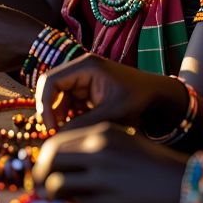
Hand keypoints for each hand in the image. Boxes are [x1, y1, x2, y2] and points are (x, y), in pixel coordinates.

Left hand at [33, 122, 184, 202]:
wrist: (184, 184)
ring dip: (54, 192)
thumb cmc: (150, 164)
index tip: (43, 168)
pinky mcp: (109, 201)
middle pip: (50, 160)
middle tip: (41, 187)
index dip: (44, 157)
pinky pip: (78, 202)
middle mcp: (101, 151)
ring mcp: (105, 177)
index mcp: (102, 133)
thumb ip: (90, 148)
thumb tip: (52, 160)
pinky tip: (85, 202)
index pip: (56, 142)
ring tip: (59, 197)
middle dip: (41, 175)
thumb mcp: (122, 143)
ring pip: (58, 183)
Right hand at [35, 53, 177, 132]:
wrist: (157, 94)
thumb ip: (83, 124)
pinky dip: (68, 115)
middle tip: (53, 132)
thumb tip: (57, 137)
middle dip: (50, 110)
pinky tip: (76, 127)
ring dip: (59, 115)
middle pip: (51, 88)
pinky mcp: (85, 88)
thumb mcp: (111, 114)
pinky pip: (68, 101)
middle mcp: (80, 68)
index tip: (50, 127)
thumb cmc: (137, 100)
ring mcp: (82, 77)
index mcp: (85, 66)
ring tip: (67, 132)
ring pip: (58, 97)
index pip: (51, 80)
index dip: (45, 104)